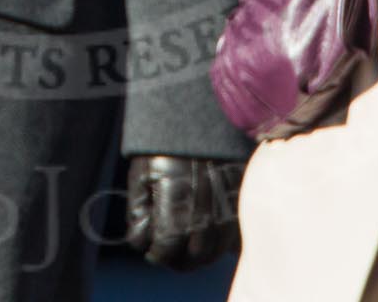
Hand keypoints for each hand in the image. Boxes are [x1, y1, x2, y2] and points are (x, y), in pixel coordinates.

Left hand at [125, 155, 241, 269]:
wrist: (203, 116)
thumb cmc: (166, 145)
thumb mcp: (142, 172)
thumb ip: (138, 210)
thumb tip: (141, 240)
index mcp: (177, 201)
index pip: (167, 248)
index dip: (155, 254)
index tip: (150, 249)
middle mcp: (205, 208)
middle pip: (193, 257)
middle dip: (175, 260)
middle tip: (165, 254)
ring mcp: (226, 207)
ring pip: (215, 252)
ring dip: (197, 257)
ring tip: (183, 250)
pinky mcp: (239, 202)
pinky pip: (232, 238)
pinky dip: (218, 247)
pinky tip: (204, 240)